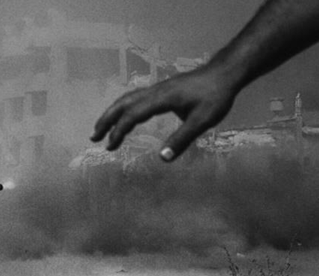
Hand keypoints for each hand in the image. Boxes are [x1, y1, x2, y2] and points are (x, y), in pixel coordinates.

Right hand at [91, 62, 239, 160]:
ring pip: (128, 99)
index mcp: (162, 98)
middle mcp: (155, 91)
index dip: (119, 130)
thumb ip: (182, 139)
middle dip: (106, 120)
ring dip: (113, 113)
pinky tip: (126, 117)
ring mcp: (158, 89)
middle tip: (93, 137)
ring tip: (103, 129)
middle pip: (123, 103)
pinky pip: (136, 98)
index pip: (133, 114)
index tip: (110, 146)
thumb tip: (162, 158)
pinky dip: (125, 108)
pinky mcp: (163, 90)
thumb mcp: (202, 121)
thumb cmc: (215, 96)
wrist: (224, 74)